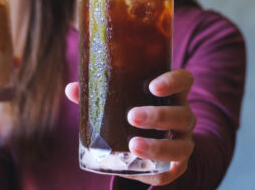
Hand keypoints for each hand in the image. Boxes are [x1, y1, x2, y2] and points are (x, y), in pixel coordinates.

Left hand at [65, 69, 195, 185]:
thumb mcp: (118, 104)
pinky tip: (141, 168)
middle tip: (132, 116)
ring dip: (159, 146)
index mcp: (171, 96)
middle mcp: (182, 118)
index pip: (183, 81)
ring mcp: (183, 142)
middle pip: (182, 114)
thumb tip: (71, 89)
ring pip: (182, 146)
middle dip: (158, 115)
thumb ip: (98, 95)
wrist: (145, 147)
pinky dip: (160, 172)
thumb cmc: (131, 116)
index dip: (173, 81)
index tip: (153, 86)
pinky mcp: (177, 166)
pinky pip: (174, 171)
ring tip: (134, 145)